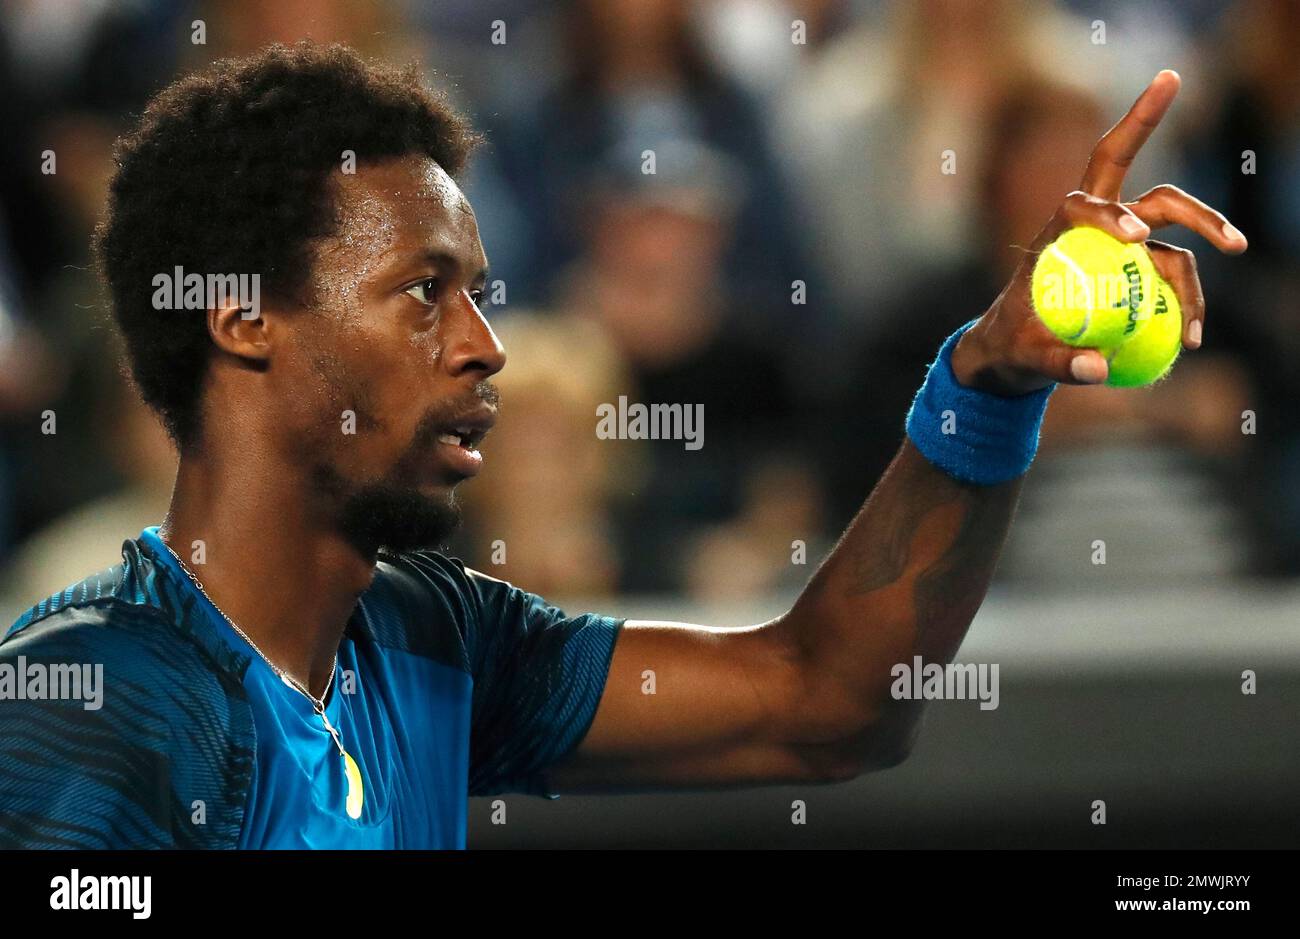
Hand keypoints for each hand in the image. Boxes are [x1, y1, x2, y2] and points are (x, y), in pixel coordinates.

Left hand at [951, 70, 1247, 395]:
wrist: (1019, 350)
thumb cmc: (1013, 346)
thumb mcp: (1022, 360)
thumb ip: (1056, 364)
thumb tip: (1097, 370)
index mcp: (1054, 237)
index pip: (1079, 206)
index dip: (1108, 214)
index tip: (1138, 238)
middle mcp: (1089, 226)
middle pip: (1118, 168)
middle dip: (1143, 121)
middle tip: (1174, 93)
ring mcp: (1119, 240)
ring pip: (1168, 214)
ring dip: (1206, 223)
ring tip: (1237, 246)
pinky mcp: (1141, 262)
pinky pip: (1176, 269)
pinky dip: (1190, 298)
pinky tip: (1193, 335)